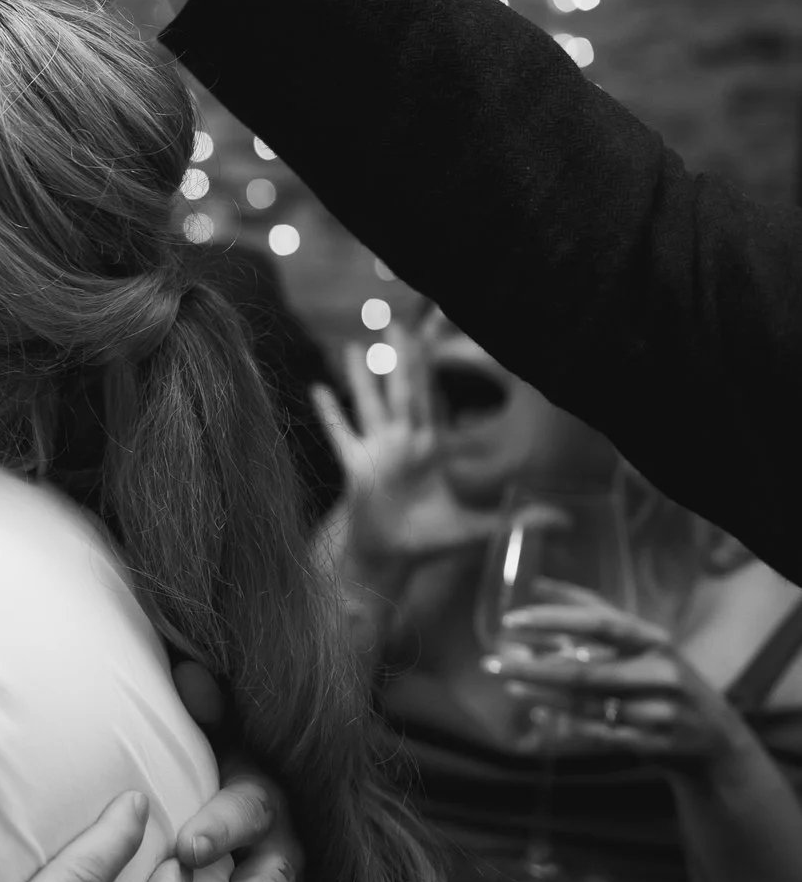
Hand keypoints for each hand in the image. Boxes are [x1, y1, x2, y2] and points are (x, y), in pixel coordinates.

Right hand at [314, 334, 504, 576]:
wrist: (391, 558)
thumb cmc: (430, 540)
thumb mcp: (478, 528)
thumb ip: (517, 520)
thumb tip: (566, 520)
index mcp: (431, 448)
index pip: (434, 400)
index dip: (433, 369)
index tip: (431, 337)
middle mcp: (403, 443)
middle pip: (402, 391)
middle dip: (399, 358)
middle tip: (394, 323)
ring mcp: (377, 452)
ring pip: (370, 405)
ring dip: (362, 377)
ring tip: (354, 347)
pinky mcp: (356, 467)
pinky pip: (341, 434)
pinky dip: (329, 412)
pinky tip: (317, 389)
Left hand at [489, 604, 758, 779]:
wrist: (715, 739)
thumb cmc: (663, 678)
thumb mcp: (640, 642)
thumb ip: (594, 612)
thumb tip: (540, 583)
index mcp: (653, 641)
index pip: (600, 622)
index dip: (555, 619)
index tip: (511, 619)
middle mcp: (659, 673)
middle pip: (585, 671)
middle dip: (533, 666)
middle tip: (491, 661)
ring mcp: (658, 711)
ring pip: (587, 704)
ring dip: (542, 694)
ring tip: (508, 683)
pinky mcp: (653, 743)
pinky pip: (598, 733)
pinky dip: (566, 723)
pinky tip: (538, 713)